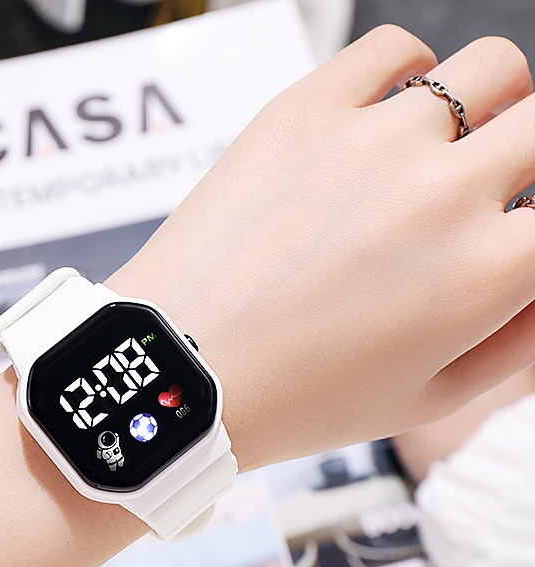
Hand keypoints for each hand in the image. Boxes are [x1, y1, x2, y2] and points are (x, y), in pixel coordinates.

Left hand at [108, 26, 534, 470]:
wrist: (183, 370)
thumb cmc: (293, 398)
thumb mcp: (426, 399)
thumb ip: (518, 339)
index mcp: (487, 272)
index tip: (514, 228)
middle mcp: (443, 193)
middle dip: (530, 159)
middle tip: (496, 186)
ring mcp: (373, 140)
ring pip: (490, 69)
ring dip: (490, 106)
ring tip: (448, 146)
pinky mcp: (304, 112)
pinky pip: (392, 49)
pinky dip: (411, 71)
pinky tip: (391, 111)